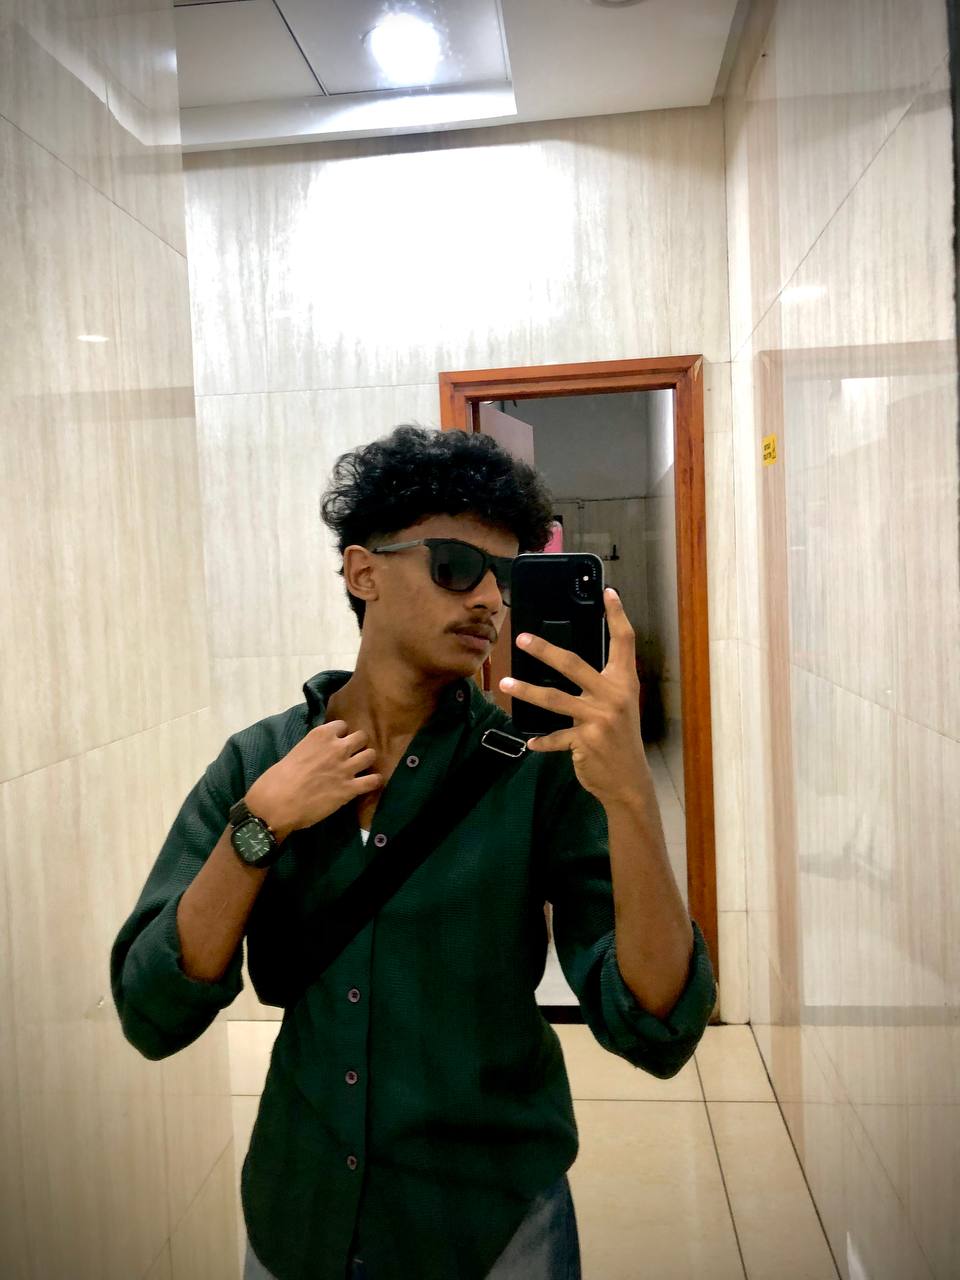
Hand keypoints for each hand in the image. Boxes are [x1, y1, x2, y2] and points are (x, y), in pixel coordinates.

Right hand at [245, 721, 380, 840]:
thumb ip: (312, 749)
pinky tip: (370, 783)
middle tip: (352, 754)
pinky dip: (374, 781)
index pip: (342, 725)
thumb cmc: (277, 779)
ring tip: (361, 768)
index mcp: (321, 735)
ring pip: (371, 755)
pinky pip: (374, 780)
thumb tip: (317, 755)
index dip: (341, 735)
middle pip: (361, 737)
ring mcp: (346, 767)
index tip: (337, 742)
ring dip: (367, 760)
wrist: (277, 802)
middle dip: (358, 745)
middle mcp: (337, 747)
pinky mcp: (350, 788)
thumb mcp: (295, 752)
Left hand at [499, 587, 645, 806]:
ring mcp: (598, 718)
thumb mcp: (621, 707)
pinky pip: (554, 737)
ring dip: (526, 691)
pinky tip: (529, 741)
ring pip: (554, 699)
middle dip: (545, 650)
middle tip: (521, 638)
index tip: (607, 593)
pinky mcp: (584, 740)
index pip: (624, 642)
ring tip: (506, 683)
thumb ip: (602, 686)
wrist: (630, 781)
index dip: (617, 615)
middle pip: (574, 664)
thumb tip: (569, 667)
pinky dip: (541, 740)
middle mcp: (613, 696)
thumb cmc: (621, 740)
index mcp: (624, 683)